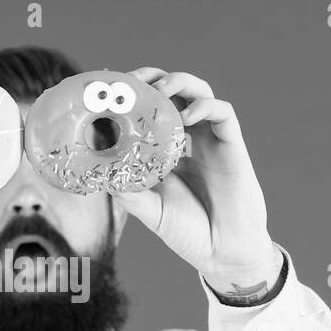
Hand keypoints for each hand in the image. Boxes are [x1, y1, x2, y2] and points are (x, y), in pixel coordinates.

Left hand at [110, 67, 281, 298]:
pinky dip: (205, 106)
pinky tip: (187, 116)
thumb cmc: (187, 232)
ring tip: (160, 89)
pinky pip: (222, 113)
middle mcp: (189, 138)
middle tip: (133, 79)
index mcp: (166, 149)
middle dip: (154, 78)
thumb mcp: (148, 210)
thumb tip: (99, 173)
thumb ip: (127, 191)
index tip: (111, 88)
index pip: (149, 110)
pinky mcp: (232, 145)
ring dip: (179, 83)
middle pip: (174, 93)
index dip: (133, 95)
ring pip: (199, 92)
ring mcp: (211, 139)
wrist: (222, 252)